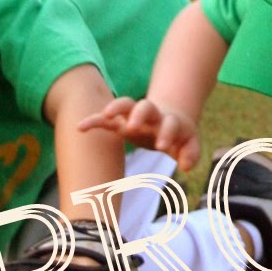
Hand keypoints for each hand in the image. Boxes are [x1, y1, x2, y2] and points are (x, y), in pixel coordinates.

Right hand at [78, 97, 201, 170]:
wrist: (170, 119)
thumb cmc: (181, 135)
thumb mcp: (191, 144)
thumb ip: (191, 154)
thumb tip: (186, 166)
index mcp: (170, 121)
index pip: (169, 124)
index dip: (166, 133)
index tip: (162, 147)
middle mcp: (152, 115)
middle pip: (146, 106)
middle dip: (139, 115)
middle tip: (133, 127)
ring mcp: (135, 116)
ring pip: (125, 104)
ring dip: (115, 107)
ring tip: (106, 115)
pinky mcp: (120, 122)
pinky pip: (105, 119)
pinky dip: (93, 120)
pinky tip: (80, 127)